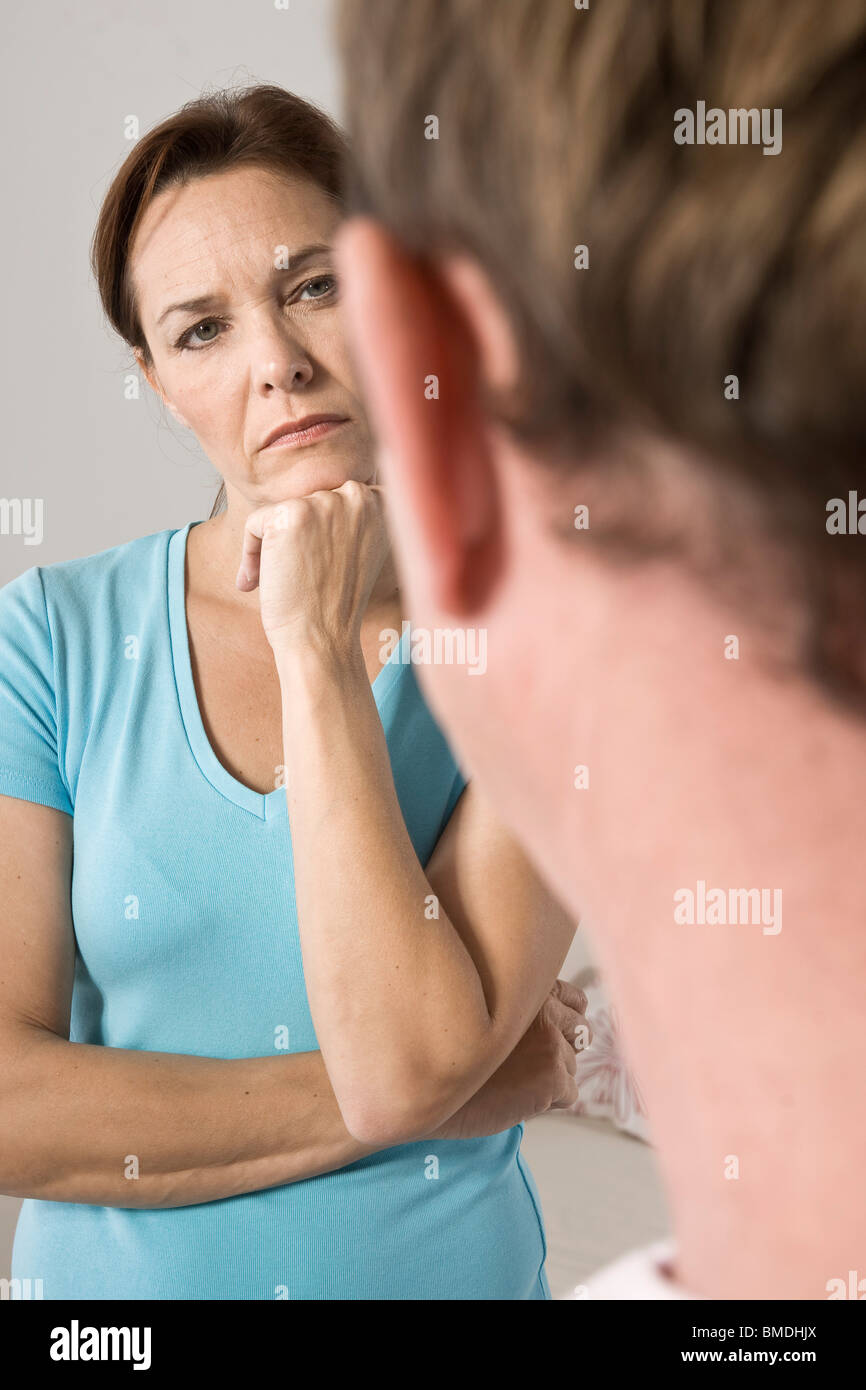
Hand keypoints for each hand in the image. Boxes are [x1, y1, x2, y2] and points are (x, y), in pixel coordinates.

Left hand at [235, 480, 390, 654]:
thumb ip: (353, 520)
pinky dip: (249, 554)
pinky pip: (255, 524)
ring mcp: (325, 503)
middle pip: (308, 504)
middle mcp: (357, 496)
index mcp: (382, 502)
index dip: (320, 537)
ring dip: (271, 548)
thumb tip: (321, 501)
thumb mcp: (363, 552)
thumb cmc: (338, 604)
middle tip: (299, 578)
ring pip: (281, 514)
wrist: (323, 640)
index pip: (335, 500)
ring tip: (278, 582)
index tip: (318, 570)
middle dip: (296, 541)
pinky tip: (255, 583)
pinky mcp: (291, 515)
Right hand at [422, 979, 591, 1140]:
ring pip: (571, 1066)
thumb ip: (519, 1007)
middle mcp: (543, 1008)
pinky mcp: (553, 1075)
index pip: (576, 1001)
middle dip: (559, 1051)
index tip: (539, 1039)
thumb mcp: (484, 1010)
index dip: (561, 1023)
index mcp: (527, 986)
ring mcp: (551, 1041)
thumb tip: (564, 1020)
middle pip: (580, 1032)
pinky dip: (547, 1102)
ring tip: (508, 1080)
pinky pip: (569, 1093)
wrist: (422, 1088)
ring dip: (547, 1078)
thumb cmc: (448, 1051)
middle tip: (522, 1065)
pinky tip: (513, 1096)